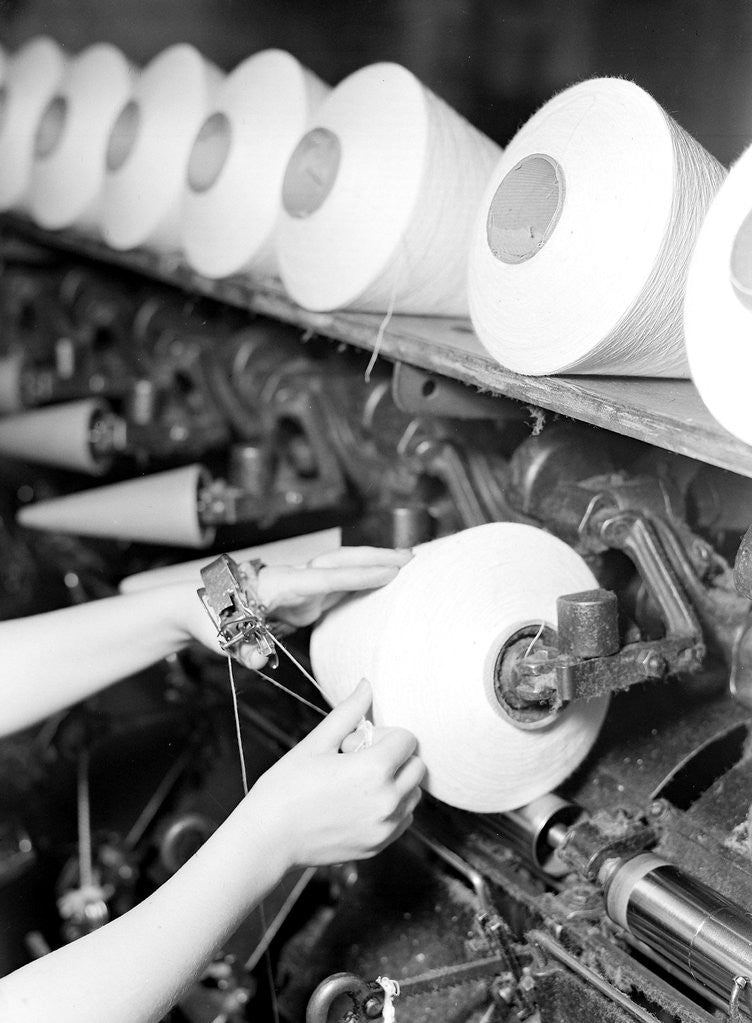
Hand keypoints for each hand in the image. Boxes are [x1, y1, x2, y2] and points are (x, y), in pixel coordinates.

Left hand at [174, 546, 410, 669]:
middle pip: (341, 562)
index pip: (326, 578)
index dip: (360, 576)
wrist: (197, 607)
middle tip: (414, 559)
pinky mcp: (303, 598)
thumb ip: (244, 648)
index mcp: (279, 583)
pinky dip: (363, 581)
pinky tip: (383, 585)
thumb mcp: (222, 636)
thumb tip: (259, 660)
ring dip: (374, 565)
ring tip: (409, 565)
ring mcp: (300, 586)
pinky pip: (338, 585)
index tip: (392, 573)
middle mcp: (295, 578)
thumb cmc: (209, 619)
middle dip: (377, 559)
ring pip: (343, 570)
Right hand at [246, 679, 424, 870]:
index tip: (355, 744)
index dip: (383, 735)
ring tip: (357, 784)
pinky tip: (359, 804)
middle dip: (394, 757)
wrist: (268, 839)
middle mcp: (387, 801)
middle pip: (417, 766)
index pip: (408, 739)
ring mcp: (385, 828)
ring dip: (395, 783)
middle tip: (357, 762)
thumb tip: (366, 684)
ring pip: (413, 794)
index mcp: (374, 770)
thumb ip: (349, 712)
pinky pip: (403, 819)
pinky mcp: (380, 846)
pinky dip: (391, 808)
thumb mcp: (317, 742)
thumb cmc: (286, 788)